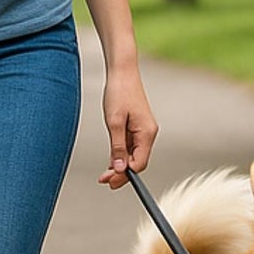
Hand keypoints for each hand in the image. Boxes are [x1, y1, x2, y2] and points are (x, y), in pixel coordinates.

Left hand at [98, 63, 156, 188]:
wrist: (122, 72)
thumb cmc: (118, 93)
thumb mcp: (114, 122)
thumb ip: (118, 146)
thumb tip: (120, 168)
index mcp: (147, 133)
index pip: (139, 163)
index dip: (125, 175)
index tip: (109, 181)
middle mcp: (148, 134)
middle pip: (137, 161)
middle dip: (122, 173)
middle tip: (105, 181)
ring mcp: (143, 130)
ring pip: (133, 155)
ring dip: (120, 165)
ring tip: (104, 174)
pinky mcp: (137, 126)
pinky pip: (130, 146)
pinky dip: (121, 154)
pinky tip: (111, 160)